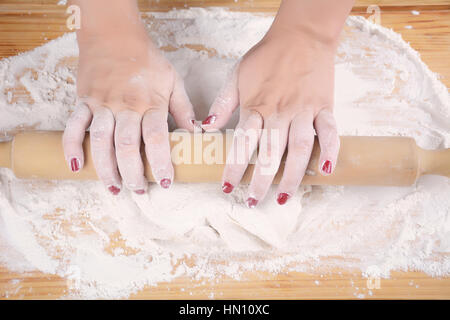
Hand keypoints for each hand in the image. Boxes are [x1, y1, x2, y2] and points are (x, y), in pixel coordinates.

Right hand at [63, 19, 194, 194]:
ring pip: (101, 141)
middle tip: (139, 190)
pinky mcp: (84, 101)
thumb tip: (196, 134)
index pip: (157, 138)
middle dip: (133, 173)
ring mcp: (102, 104)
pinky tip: (77, 166)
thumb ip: (183, 109)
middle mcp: (126, 106)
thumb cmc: (147, 60)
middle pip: (128, 146)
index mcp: (151, 102)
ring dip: (106, 169)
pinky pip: (74, 126)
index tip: (166, 182)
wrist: (114, 35)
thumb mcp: (173, 81)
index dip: (161, 162)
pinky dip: (72, 147)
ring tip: (114, 188)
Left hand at [202, 0, 350, 206]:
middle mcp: (280, 112)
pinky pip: (330, 132)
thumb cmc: (266, 57)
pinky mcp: (324, 107)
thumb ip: (223, 103)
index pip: (243, 142)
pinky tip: (325, 172)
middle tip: (253, 201)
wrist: (300, 35)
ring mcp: (304, 111)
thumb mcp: (237, 75)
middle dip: (261, 180)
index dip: (234, 166)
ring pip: (300, 148)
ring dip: (292, 176)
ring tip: (284, 197)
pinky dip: (331, 152)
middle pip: (270, 153)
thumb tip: (207, 127)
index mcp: (257, 106)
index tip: (227, 187)